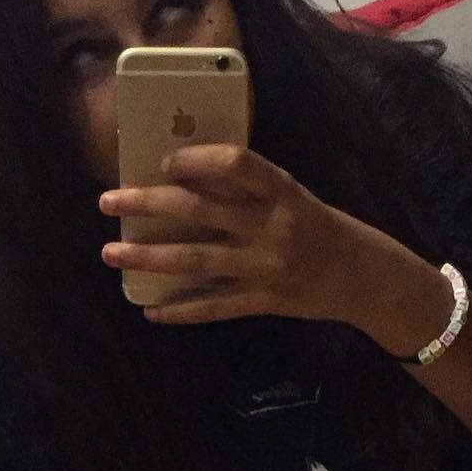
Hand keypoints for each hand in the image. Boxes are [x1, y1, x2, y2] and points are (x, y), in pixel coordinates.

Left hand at [98, 144, 381, 324]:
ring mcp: (265, 268)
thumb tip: (188, 177)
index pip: (237, 163)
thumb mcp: (293, 196)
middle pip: (201, 210)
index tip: (165, 163)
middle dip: (148, 203)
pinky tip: (151, 310)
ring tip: (111, 252)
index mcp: (282, 192)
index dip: (197, 160)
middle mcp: (271, 227)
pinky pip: (215, 307)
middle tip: (109, 200)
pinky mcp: (264, 301)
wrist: (363, 276)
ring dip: (149, 257)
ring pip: (196, 259)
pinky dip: (181, 309)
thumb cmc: (321, 228)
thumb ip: (250, 188)